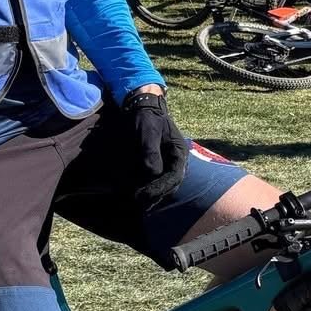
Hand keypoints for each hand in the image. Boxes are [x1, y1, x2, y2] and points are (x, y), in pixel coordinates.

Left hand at [122, 87, 187, 203]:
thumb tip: (152, 172)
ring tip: (133, 201)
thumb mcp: (149, 130)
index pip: (174, 176)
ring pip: (161, 185)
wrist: (142, 108)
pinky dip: (144, 187)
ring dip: (149, 194)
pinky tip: (131, 193)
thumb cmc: (147, 117)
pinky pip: (153, 181)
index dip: (160, 188)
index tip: (145, 195)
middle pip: (169, 185)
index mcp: (179, 152)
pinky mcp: (156, 165)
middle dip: (154, 195)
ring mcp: (167, 164)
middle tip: (137, 202)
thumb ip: (150, 150)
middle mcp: (175, 161)